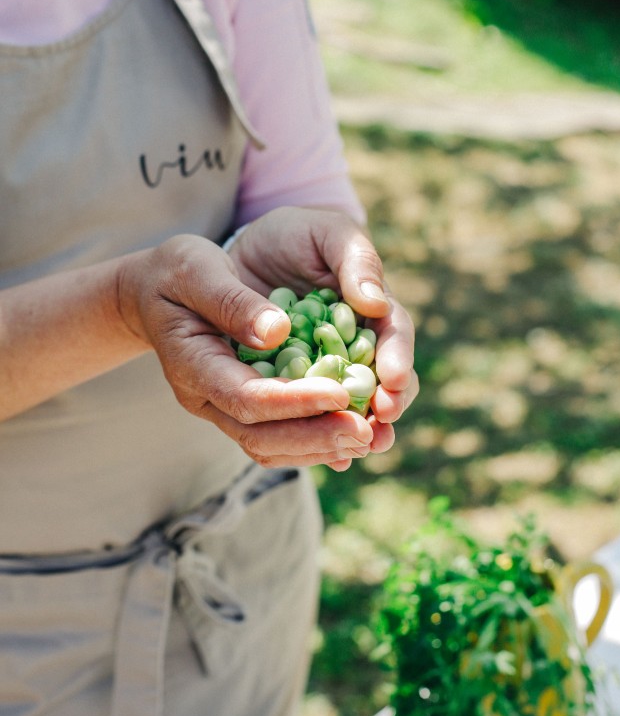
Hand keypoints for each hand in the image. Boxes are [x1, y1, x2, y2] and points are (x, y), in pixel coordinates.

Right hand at [117, 234, 375, 468]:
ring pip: (270, 446)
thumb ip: (233, 300)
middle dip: (315, 436)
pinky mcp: (240, 406)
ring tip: (369, 438)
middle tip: (366, 432)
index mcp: (192, 364)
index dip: (294, 401)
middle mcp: (204, 397)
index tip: (339, 394)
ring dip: (319, 447)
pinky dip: (313, 441)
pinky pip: (276, 438)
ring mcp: (221, 408)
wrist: (153, 291)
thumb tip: (278, 331)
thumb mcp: (196, 268)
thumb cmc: (176, 271)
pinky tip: (351, 436)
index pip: (246, 397)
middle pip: (260, 436)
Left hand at [229, 207, 418, 469]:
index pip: (393, 335)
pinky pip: (312, 417)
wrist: (245, 251)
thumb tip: (375, 304)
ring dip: (359, 429)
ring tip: (360, 448)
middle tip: (382, 423)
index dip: (398, 358)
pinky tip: (330, 459)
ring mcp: (328, 369)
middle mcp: (356, 344)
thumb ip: (355, 261)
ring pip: (352, 406)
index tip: (395, 380)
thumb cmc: (294, 235)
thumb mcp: (326, 233)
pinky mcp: (296, 388)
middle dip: (387, 404)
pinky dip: (321, 438)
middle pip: (383, 381)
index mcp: (372, 308)